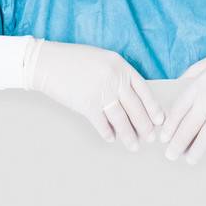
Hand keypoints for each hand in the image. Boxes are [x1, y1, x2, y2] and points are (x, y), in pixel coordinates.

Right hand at [26, 40, 164, 147]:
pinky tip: (111, 138)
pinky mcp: (87, 104)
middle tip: (150, 138)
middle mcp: (114, 79)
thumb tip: (130, 99)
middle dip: (145, 126)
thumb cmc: (73, 61)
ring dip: (129, 135)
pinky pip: (102, 124)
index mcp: (120, 66)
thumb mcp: (102, 60)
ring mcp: (101, 92)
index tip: (159, 121)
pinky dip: (108, 133)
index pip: (144, 90)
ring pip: (121, 120)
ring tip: (134, 145)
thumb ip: (118, 76)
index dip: (153, 107)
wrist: (46, 62)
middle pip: (135, 108)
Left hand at [160, 42, 205, 163]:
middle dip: (177, 145)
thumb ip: (194, 71)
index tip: (164, 137)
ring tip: (189, 160)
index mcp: (201, 84)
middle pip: (187, 129)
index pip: (178, 110)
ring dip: (194, 153)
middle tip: (170, 155)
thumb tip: (179, 84)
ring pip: (204, 140)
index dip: (170, 126)